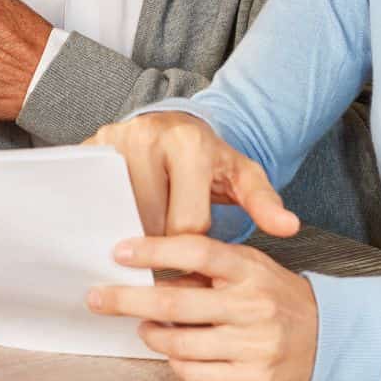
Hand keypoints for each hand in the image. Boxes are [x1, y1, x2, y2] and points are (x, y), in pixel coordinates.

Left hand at [87, 235, 317, 380]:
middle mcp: (251, 305)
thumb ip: (204, 263)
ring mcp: (254, 345)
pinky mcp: (255, 380)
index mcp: (247, 268)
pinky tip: (171, 349)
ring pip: (179, 343)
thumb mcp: (245, 264)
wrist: (325, 334)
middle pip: (175, 301)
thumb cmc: (270, 291)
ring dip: (150, 333)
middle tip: (98, 297)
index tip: (119, 251)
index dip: (154, 250)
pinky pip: (196, 373)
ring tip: (142, 325)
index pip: (195, 252)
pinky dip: (175, 361)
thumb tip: (146, 263)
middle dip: (128, 299)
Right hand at [88, 111, 298, 236]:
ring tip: (148, 228)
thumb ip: (264, 202)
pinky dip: (105, 214)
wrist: (174, 125)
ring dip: (132, 229)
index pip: (184, 224)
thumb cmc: (210, 158)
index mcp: (190, 144)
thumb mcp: (242, 176)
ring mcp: (115, 139)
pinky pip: (93, 197)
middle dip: (161, 241)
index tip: (195, 254)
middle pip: (149, 221)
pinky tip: (120, 218)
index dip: (191, 250)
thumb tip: (288, 227)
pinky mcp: (91, 146)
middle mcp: (149, 135)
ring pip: (118, 214)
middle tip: (169, 243)